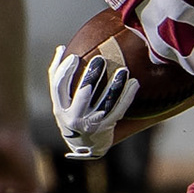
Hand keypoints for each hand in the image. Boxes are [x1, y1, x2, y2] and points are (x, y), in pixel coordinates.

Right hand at [49, 45, 137, 159]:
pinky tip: (134, 82)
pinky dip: (127, 96)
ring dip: (115, 86)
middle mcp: (74, 117)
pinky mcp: (107, 127)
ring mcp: (91, 123)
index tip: (74, 57)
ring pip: (105, 103)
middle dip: (91, 76)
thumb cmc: (72, 113)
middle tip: (100, 59)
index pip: (59, 87)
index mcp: (60, 108)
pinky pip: (119, 110)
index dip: (65, 71)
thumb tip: (61, 48)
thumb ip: (59, 76)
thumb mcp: (61, 101)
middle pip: (83, 94)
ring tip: (123, 70)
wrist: (85, 144)